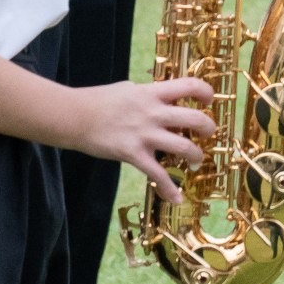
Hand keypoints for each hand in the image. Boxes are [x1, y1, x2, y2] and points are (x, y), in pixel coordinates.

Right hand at [65, 78, 215, 202]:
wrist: (74, 117)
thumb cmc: (98, 100)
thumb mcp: (128, 88)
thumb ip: (147, 94)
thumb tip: (159, 96)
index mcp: (152, 93)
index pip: (189, 85)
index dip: (205, 91)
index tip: (208, 99)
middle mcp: (153, 113)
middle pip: (194, 119)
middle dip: (208, 127)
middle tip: (209, 132)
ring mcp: (145, 134)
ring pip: (183, 147)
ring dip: (196, 156)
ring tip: (197, 160)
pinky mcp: (133, 154)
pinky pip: (157, 174)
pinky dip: (169, 189)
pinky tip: (176, 198)